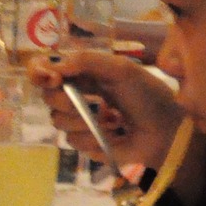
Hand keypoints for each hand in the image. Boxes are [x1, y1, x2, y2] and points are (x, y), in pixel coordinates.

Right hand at [26, 50, 183, 176]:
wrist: (166, 131)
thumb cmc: (147, 95)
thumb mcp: (120, 69)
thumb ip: (86, 62)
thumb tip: (53, 67)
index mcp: (83, 74)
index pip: (46, 69)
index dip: (39, 72)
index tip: (51, 77)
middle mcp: (77, 96)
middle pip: (47, 96)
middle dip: (63, 99)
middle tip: (87, 101)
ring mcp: (79, 121)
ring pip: (57, 120)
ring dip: (85, 120)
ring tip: (111, 119)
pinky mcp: (85, 144)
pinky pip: (73, 140)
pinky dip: (94, 137)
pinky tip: (114, 134)